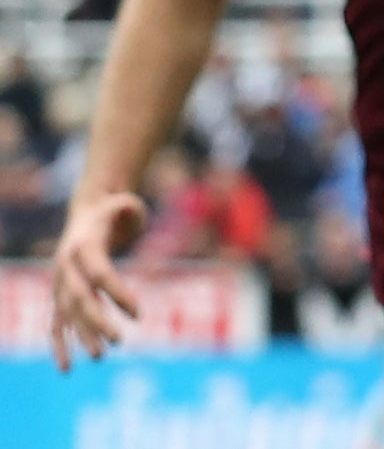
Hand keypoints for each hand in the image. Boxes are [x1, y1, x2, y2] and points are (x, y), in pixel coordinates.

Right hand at [49, 192, 146, 371]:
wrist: (86, 214)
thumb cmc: (112, 212)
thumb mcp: (124, 202)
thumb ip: (130, 208)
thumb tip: (132, 215)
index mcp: (83, 246)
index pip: (100, 275)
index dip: (118, 294)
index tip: (140, 314)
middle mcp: (66, 267)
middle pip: (80, 298)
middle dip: (97, 321)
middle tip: (119, 342)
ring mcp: (59, 283)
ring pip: (68, 314)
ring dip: (82, 336)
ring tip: (99, 357)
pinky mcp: (59, 295)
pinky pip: (56, 323)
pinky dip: (60, 345)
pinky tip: (66, 369)